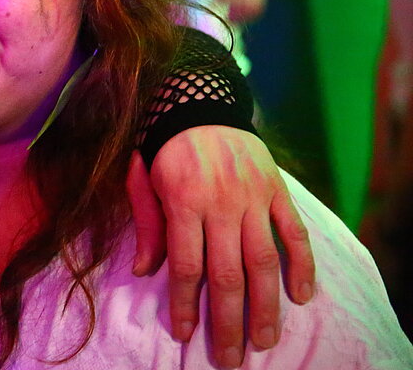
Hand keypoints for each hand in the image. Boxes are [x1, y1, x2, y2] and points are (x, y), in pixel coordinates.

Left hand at [125, 128, 314, 367]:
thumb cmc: (162, 143)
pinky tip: (301, 297)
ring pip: (265, 262)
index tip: (184, 333)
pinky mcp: (277, 190)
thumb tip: (143, 271)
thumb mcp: (140, 177)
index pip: (187, 266)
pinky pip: (295, 233)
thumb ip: (146, 224)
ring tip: (263, 340)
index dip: (185, 304)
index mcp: (183, 201)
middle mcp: (221, 203)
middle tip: (229, 358)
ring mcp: (254, 198)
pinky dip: (302, 266)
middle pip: (227, 274)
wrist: (198, 98)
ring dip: (265, 307)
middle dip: (227, 321)